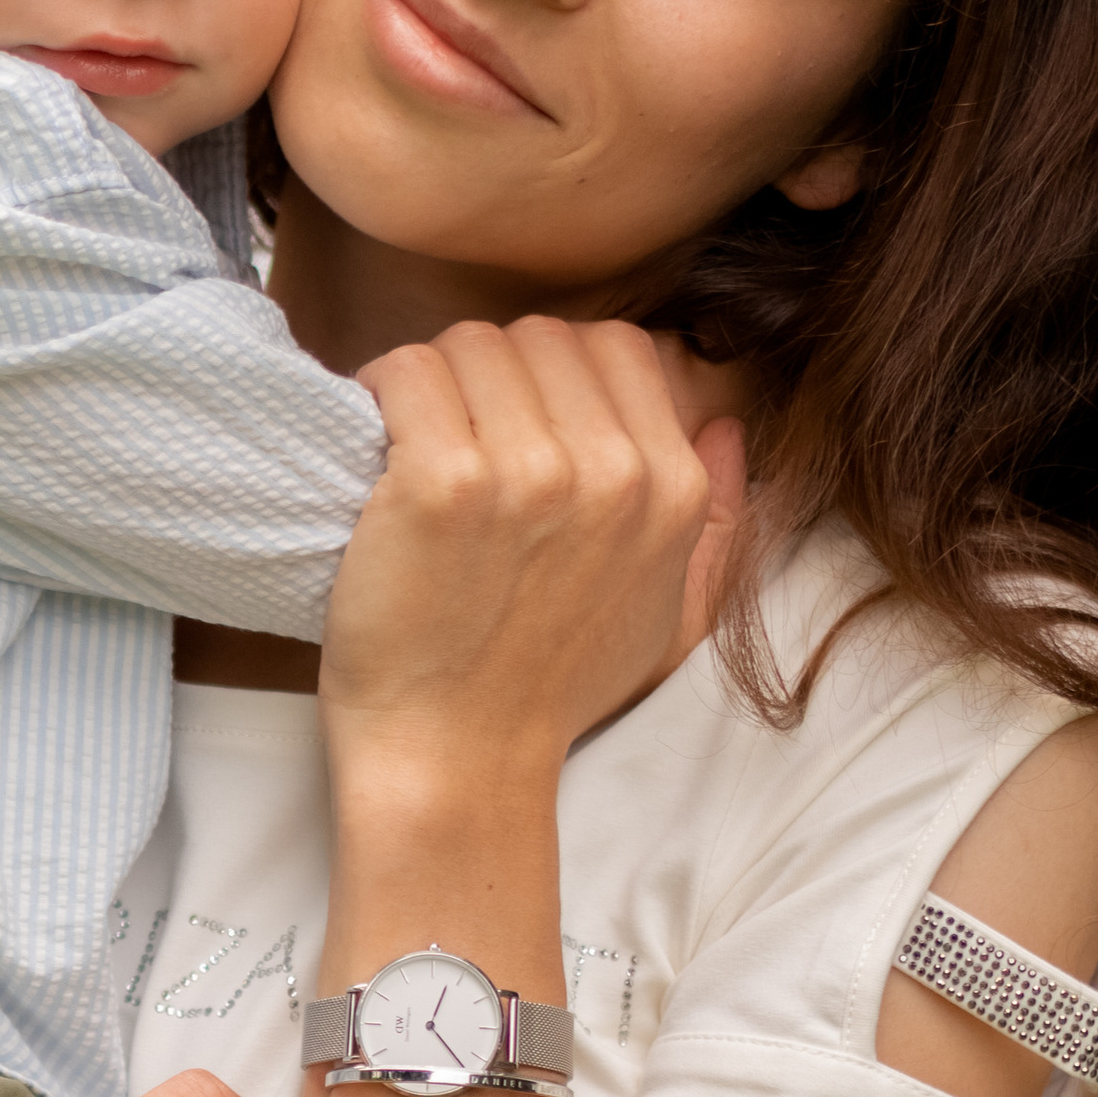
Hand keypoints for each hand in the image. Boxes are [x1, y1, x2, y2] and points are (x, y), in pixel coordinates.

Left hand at [319, 316, 739, 801]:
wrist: (457, 760)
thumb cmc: (549, 691)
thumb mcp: (670, 618)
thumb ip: (715, 520)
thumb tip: (726, 424)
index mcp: (671, 487)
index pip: (612, 346)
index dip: (548, 374)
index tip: (505, 422)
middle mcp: (611, 471)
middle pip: (534, 337)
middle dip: (484, 375)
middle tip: (446, 435)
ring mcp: (526, 473)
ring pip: (465, 345)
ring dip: (428, 385)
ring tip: (406, 447)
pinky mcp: (441, 483)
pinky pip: (403, 373)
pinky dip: (376, 399)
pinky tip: (371, 455)